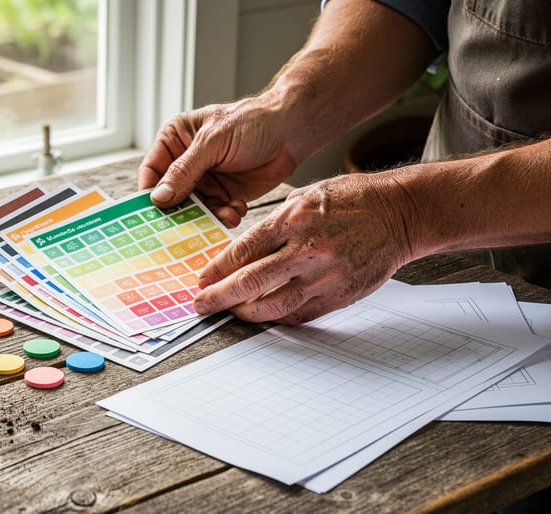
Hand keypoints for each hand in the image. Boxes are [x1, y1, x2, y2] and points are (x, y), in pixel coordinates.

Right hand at [138, 97, 301, 227]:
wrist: (292, 131)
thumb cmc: (251, 122)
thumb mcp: (213, 143)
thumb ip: (184, 171)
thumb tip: (159, 198)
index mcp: (175, 140)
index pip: (152, 171)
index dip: (150, 194)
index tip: (152, 215)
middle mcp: (186, 163)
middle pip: (171, 196)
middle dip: (181, 211)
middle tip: (185, 228)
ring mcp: (205, 180)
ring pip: (194, 209)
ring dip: (207, 216)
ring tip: (225, 214)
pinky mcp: (225, 195)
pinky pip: (215, 214)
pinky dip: (224, 216)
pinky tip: (237, 210)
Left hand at [193, 173, 415, 323]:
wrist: (400, 212)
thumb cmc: (353, 199)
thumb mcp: (306, 196)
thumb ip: (274, 223)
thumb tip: (244, 250)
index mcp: (294, 219)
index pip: (243, 251)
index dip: (216, 269)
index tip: (202, 280)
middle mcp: (307, 249)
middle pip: (252, 282)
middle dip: (220, 296)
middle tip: (201, 304)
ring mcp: (325, 275)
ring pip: (274, 305)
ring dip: (246, 312)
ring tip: (231, 312)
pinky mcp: (340, 294)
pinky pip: (301, 314)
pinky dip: (278, 317)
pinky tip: (263, 315)